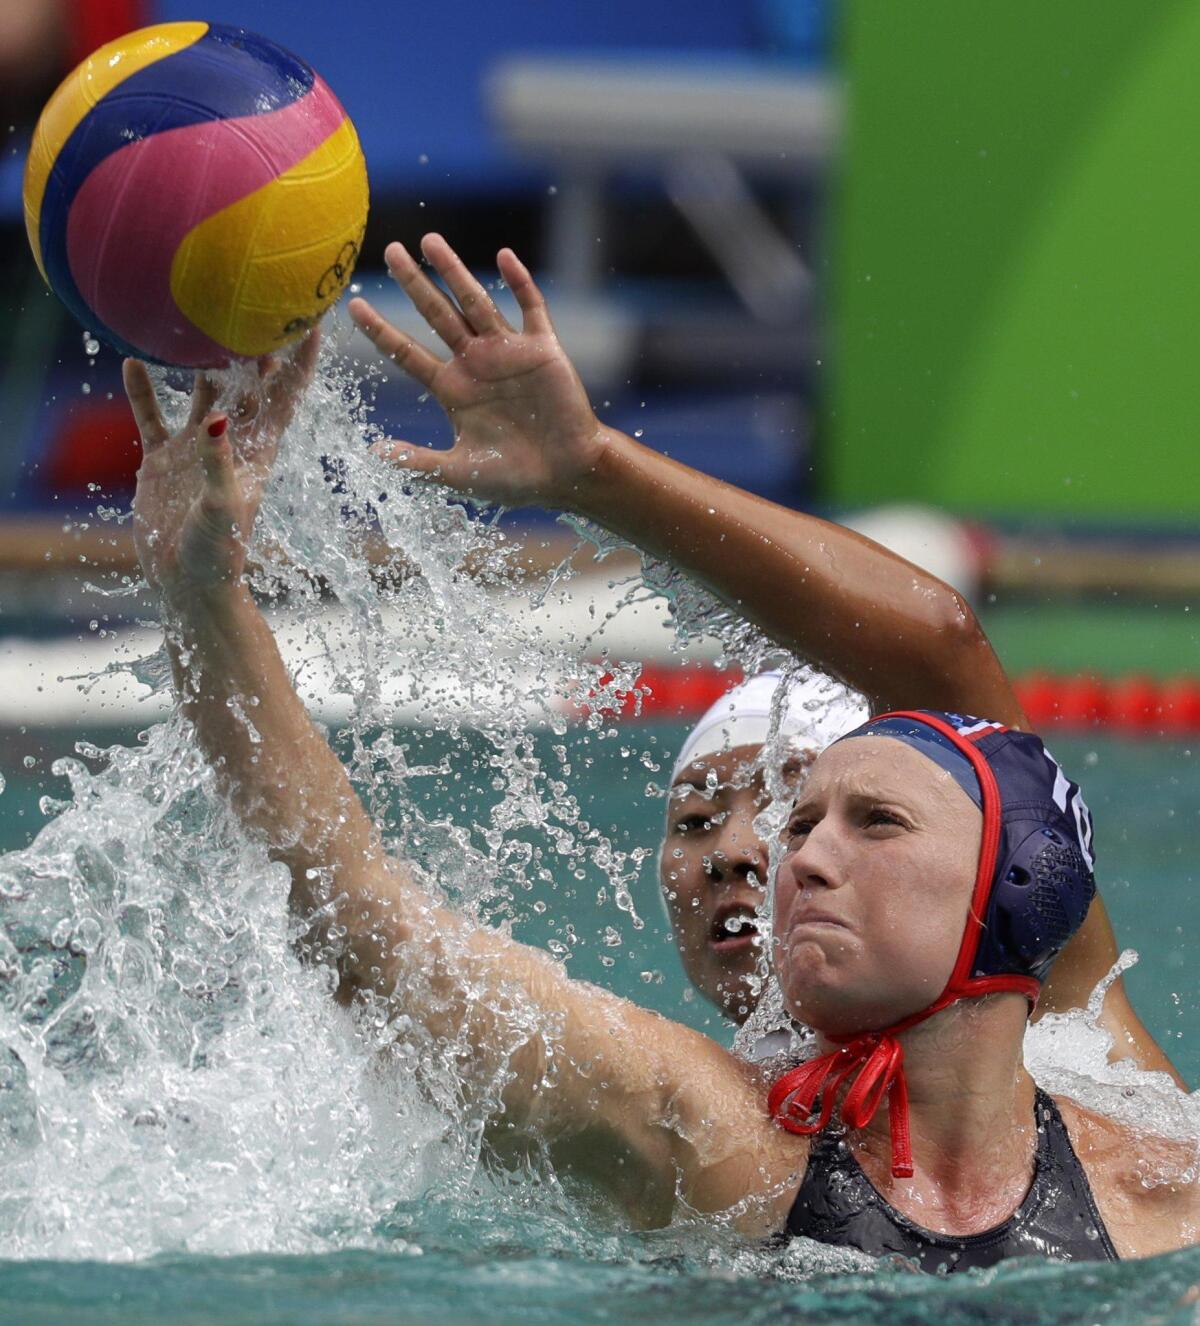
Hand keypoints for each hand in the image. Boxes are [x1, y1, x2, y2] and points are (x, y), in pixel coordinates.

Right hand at [123, 332, 318, 604]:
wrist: (188, 584)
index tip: (314, 320)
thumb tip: (218, 419)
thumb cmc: (219, 553)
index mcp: (259, 450)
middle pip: (247, 384)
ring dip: (200, 358)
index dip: (302, 360)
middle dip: (254, 345)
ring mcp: (197, 449)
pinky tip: (133, 359)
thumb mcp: (223, 507)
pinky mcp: (163, 461)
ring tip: (195, 316)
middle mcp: (231, 442)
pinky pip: (153, 417)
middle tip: (251, 299)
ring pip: (202, 391)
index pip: (286, 395)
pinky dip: (144, 390)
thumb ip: (220, 462)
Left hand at [348, 234, 605, 507]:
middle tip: (390, 251)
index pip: (408, 353)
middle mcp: (476, 364)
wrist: (566, 474)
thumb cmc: (514, 477)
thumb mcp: (459, 472)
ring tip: (430, 240)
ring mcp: (508, 353)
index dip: (381, 331)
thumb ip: (419, 462)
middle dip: (414, 283)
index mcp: (453, 389)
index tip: (354, 306)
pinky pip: (530, 308)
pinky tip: (504, 256)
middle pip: (437, 315)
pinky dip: (519, 282)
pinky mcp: (543, 350)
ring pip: (476, 303)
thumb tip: (373, 453)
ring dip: (455, 272)